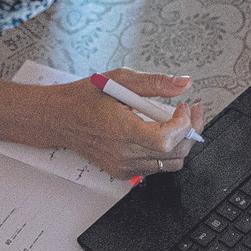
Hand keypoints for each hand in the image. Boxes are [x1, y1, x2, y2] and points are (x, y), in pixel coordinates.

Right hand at [47, 68, 204, 179]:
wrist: (60, 118)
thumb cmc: (85, 98)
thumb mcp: (120, 79)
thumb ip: (155, 82)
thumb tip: (184, 83)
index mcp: (122, 130)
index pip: (165, 140)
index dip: (183, 124)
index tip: (184, 106)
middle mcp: (123, 153)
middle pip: (174, 153)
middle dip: (190, 131)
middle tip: (189, 111)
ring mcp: (123, 166)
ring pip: (169, 164)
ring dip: (180, 143)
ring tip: (178, 122)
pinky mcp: (122, 171)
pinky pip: (155, 168)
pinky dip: (165, 152)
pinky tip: (160, 133)